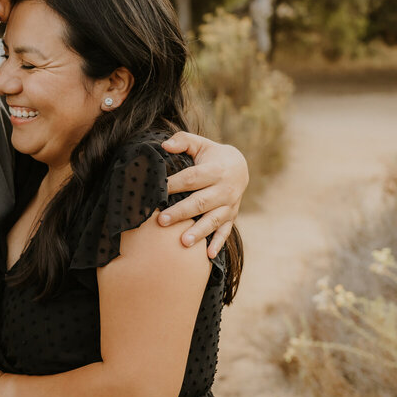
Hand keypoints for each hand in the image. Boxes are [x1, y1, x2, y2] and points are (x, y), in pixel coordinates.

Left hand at [159, 131, 248, 258]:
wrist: (240, 167)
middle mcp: (225, 189)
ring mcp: (230, 205)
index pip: (192, 178)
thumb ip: (183, 141)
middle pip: (200, 202)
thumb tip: (164, 146)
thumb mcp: (200, 144)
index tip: (157, 190)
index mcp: (216, 170)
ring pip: (213, 220)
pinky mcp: (231, 217)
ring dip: (199, 232)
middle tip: (162, 221)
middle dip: (181, 212)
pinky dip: (218, 243)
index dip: (174, 184)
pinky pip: (225, 232)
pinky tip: (208, 256)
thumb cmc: (212, 156)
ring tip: (183, 242)